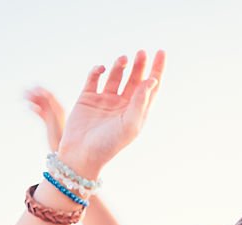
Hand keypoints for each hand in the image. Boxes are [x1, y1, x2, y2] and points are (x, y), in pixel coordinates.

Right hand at [25, 86, 65, 150]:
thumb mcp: (53, 123)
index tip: (32, 88)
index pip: (49, 96)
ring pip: (42, 105)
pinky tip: (30, 107)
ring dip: (33, 99)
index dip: (41, 91)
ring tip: (24, 96)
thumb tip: (38, 105)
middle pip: (45, 99)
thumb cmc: (60, 139)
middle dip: (35, 94)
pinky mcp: (49, 122)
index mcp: (59, 110)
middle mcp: (57, 111)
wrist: (63, 151)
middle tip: (25, 92)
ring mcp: (52, 117)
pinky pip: (41, 112)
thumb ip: (48, 112)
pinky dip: (36, 108)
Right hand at [57, 50, 164, 179]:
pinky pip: (94, 78)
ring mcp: (104, 100)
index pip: (150, 87)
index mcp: (136, 111)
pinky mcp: (87, 98)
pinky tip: (103, 68)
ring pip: (116, 76)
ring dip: (120, 65)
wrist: (81, 155)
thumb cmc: (108, 145)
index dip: (157, 69)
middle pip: (135, 78)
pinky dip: (98, 70)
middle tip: (142, 52)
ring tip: (124, 59)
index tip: (161, 52)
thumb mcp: (129, 125)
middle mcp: (122, 104)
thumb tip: (153, 80)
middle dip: (140, 65)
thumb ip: (141, 102)